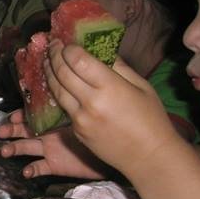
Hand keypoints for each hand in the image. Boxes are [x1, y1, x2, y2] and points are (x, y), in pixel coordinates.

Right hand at [0, 109, 112, 178]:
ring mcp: (49, 149)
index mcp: (53, 119)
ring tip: (5, 151)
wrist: (113, 150)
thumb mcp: (88, 111)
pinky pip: (39, 167)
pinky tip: (26, 171)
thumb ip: (76, 100)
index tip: (11, 115)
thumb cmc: (104, 127)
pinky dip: (31, 169)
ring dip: (14, 148)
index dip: (20, 114)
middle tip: (1, 131)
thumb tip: (72, 81)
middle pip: (23, 130)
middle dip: (11, 130)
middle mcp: (47, 133)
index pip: (32, 114)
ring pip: (26, 148)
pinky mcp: (54, 165)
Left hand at [46, 41, 183, 177]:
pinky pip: (64, 107)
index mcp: (109, 87)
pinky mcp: (77, 131)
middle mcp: (91, 102)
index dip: (68, 49)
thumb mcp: (141, 86)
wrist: (148, 157)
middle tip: (52, 45)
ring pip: (57, 91)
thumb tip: (100, 50)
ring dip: (49, 73)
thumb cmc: (151, 119)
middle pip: (62, 73)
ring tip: (47, 61)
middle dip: (54, 56)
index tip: (65, 41)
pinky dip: (58, 92)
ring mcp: (81, 119)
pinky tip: (57, 83)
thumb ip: (119, 67)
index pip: (78, 61)